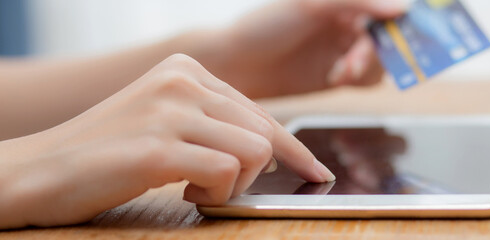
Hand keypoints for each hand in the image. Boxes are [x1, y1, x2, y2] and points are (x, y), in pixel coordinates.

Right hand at [0, 54, 334, 228]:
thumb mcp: (165, 120)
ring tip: (195, 189)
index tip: (315, 172)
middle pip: (265, 134)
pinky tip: (185, 194)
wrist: (37, 171)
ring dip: (234, 185)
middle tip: (215, 187)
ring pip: (256, 153)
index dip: (294, 149)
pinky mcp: (158, 148)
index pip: (262, 113)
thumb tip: (272, 146)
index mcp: (187, 70)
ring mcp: (170, 111)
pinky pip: (227, 175)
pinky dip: (216, 197)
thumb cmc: (108, 153)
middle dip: (253, 173)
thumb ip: (213, 122)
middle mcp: (183, 81)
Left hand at [195, 0, 406, 97]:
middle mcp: (346, 21)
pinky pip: (364, 78)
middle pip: (385, 36)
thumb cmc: (265, 25)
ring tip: (341, 72)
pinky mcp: (337, 74)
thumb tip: (403, 7)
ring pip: (378, 58)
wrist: (234, 64)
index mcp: (343, 1)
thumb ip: (358, 1)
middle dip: (374, 50)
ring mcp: (342, 48)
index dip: (396, 22)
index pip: (384, 9)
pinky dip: (357, 79)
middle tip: (353, 61)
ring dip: (367, 66)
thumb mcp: (311, 5)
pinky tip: (335, 78)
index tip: (401, 36)